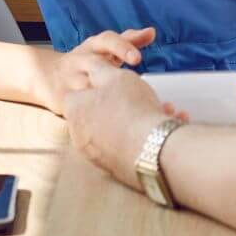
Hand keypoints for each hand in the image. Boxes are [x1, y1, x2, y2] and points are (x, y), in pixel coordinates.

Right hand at [36, 27, 155, 114]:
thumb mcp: (106, 48)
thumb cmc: (87, 60)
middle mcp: (80, 59)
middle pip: (96, 62)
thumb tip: (152, 31)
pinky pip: (80, 108)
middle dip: (114, 73)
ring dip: (105, 97)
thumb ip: (129, 40)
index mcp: (93, 46)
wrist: (50, 75)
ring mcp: (70, 79)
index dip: (123, 48)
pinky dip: (94, 115)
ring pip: (87, 87)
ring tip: (126, 106)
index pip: (107, 41)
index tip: (137, 59)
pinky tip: (110, 122)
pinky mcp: (63, 98)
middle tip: (134, 80)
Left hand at [64, 63, 188, 189]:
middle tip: (139, 95)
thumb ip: (99, 68)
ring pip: (116, 129)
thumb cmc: (131, 108)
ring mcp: (96, 155)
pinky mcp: (114, 169)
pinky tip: (161, 128)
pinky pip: (126, 147)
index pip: (75, 94)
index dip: (94, 85)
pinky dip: (140, 137)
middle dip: (119, 102)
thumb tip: (91, 67)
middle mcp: (79, 136)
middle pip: (97, 113)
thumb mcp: (114, 75)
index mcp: (74, 111)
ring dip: (135, 119)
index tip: (112, 83)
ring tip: (159, 110)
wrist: (151, 149)